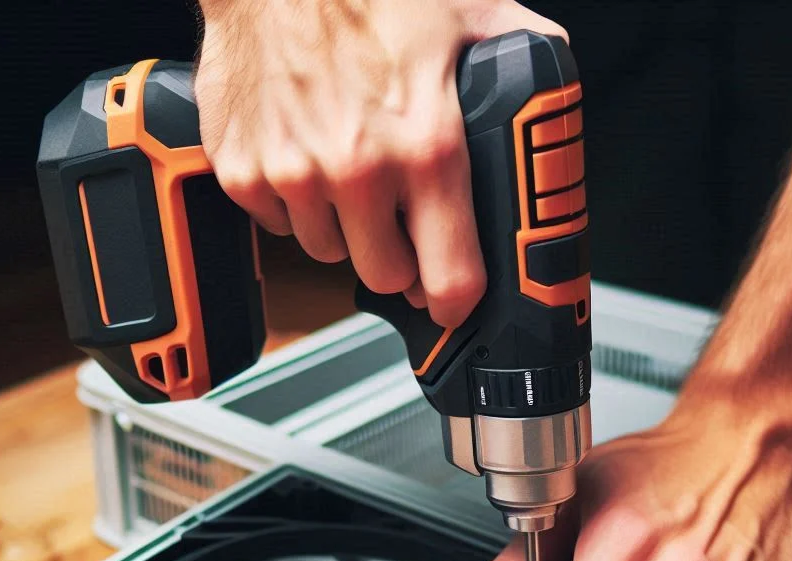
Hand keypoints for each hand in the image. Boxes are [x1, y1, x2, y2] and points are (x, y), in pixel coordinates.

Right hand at [195, 0, 565, 326]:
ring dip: (343, 227)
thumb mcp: (467, 12)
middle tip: (397, 219)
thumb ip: (516, 61)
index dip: (456, 300)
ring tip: (347, 170)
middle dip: (397, 257)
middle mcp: (359, 171)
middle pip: (385, 276)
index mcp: (426, 146)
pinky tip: (305, 153)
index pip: (450, 277)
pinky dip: (293, 201)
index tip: (453, 302)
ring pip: (328, 252)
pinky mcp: (244, 173)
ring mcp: (295, 176)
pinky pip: (278, 223)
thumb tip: (546, 93)